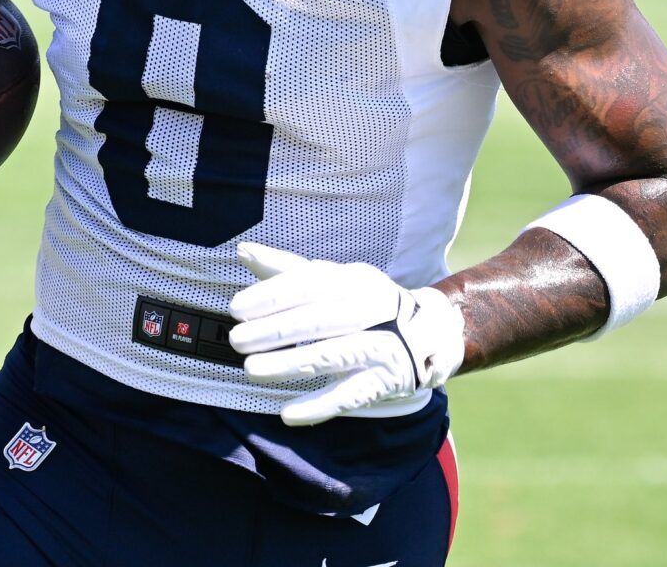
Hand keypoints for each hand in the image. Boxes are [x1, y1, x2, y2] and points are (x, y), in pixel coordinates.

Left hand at [228, 242, 464, 426]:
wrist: (429, 333)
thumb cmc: (364, 304)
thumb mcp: (333, 281)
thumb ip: (287, 269)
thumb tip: (244, 251)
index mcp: (354, 280)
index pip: (311, 284)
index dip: (273, 296)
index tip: (237, 308)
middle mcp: (372, 309)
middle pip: (320, 319)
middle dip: (275, 330)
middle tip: (237, 341)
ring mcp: (381, 345)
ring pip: (332, 355)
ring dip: (290, 364)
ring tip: (252, 369)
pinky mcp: (385, 381)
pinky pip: (350, 395)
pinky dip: (319, 405)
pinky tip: (288, 414)